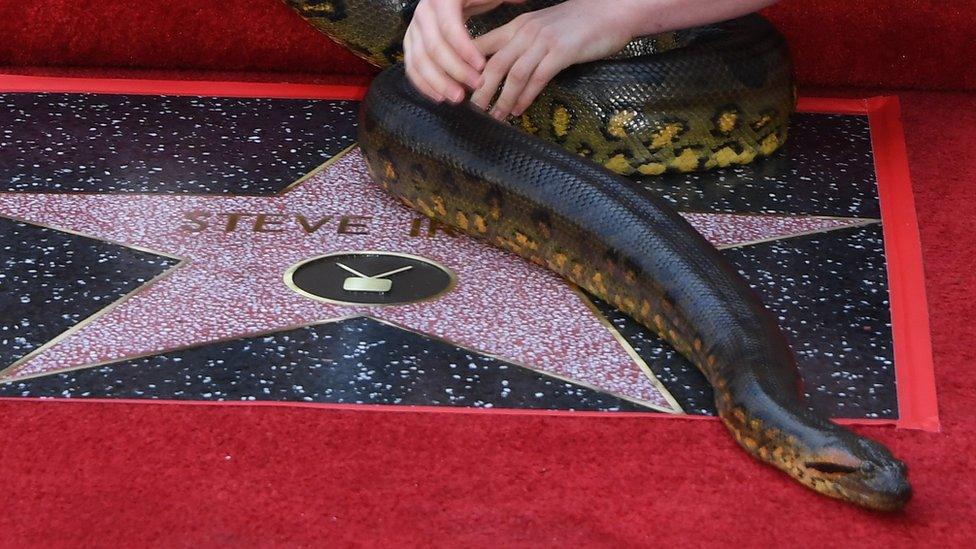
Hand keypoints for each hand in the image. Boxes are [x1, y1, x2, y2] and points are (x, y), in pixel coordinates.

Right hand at [404, 0, 527, 102]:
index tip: (482, 67)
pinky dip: (424, 84)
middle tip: (476, 87)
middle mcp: (423, 13)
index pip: (449, 28)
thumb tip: (522, 0)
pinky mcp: (409, 43)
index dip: (465, 50)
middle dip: (455, 71)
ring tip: (458, 98)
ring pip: (419, 61)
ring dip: (438, 83)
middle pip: (433, 48)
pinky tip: (439, 97)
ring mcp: (413, 29)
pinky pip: (412, 67)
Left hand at [470, 0, 634, 119]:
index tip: (460, 90)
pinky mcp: (561, 52)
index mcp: (517, 26)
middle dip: (479, 91)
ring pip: (513, 74)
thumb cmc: (577, 24)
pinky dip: (525, 97)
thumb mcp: (541, 29)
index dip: (468, 69)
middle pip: (493, 64)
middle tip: (471, 111)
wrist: (610, 10)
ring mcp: (543, 41)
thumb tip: (503, 69)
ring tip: (494, 117)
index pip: (482, 46)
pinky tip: (518, 110)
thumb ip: (521, 45)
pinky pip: (537, 78)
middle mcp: (525, 32)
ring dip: (502, 99)